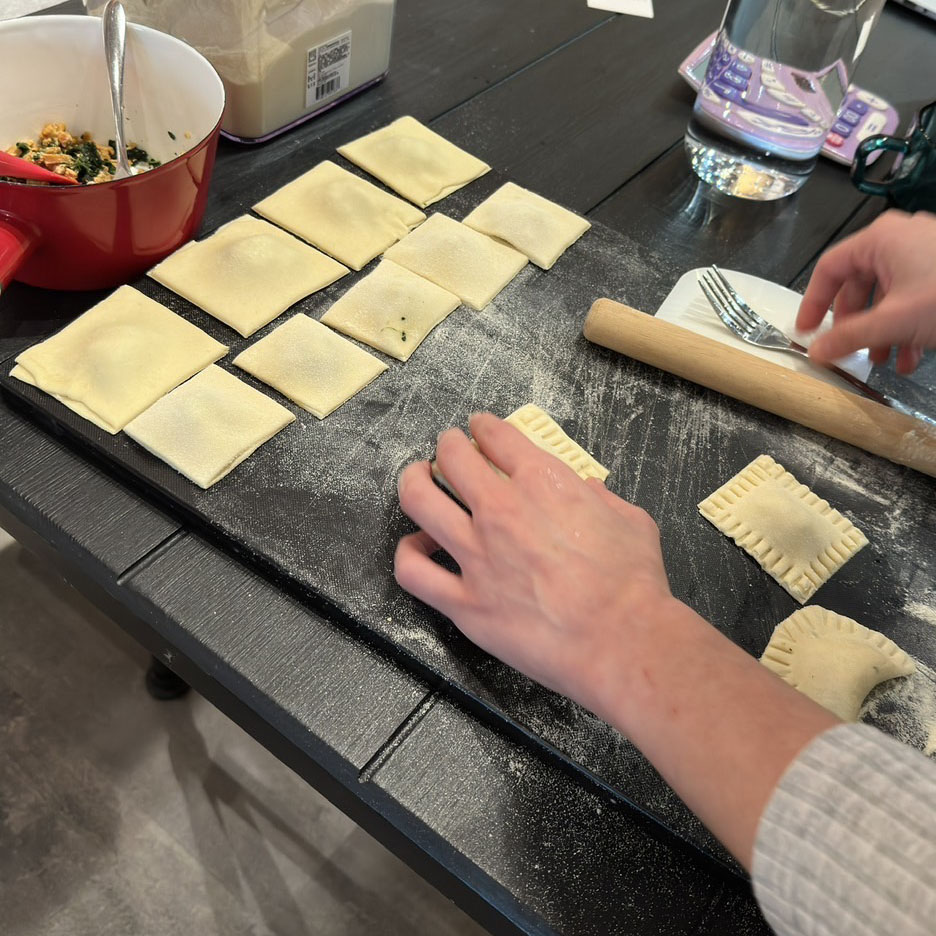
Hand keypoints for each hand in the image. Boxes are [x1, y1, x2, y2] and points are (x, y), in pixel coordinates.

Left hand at [394, 412, 674, 721]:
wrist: (621, 640)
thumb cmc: (634, 582)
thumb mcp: (632, 520)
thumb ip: (603, 499)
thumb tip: (588, 491)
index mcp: (543, 482)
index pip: (497, 437)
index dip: (484, 427)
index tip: (479, 428)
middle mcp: (500, 510)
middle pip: (451, 458)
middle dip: (446, 445)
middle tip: (447, 449)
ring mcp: (475, 555)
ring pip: (418, 501)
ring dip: (413, 481)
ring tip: (417, 480)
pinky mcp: (463, 601)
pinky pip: (413, 571)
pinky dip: (408, 553)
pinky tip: (417, 548)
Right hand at [796, 210, 935, 373]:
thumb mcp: (893, 322)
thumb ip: (848, 337)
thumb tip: (815, 351)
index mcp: (881, 239)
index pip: (829, 268)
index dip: (812, 303)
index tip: (806, 331)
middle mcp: (900, 239)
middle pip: (858, 283)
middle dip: (853, 324)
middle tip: (847, 350)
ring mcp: (925, 252)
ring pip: (886, 294)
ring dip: (880, 332)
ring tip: (883, 362)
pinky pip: (911, 296)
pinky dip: (905, 326)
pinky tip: (910, 357)